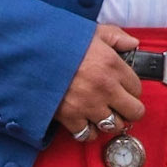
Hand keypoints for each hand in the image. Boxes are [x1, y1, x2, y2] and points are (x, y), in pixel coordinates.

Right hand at [55, 23, 145, 139]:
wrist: (29, 54)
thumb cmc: (60, 41)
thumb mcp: (91, 31)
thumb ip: (116, 36)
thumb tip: (133, 43)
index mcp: (112, 65)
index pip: (138, 88)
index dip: (131, 89)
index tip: (123, 87)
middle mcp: (105, 88)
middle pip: (134, 112)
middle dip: (129, 110)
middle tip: (121, 106)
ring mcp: (88, 105)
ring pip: (115, 126)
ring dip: (110, 121)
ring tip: (103, 114)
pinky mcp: (70, 117)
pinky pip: (88, 134)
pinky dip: (89, 131)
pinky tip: (86, 122)